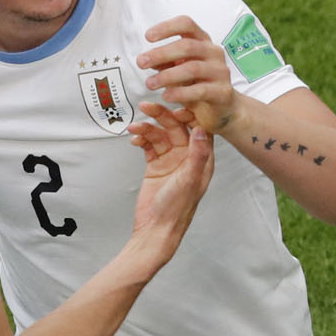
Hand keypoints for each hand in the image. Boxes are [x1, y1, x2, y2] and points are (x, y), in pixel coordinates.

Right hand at [127, 100, 213, 238]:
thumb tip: (201, 130)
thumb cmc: (176, 210)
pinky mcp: (155, 166)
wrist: (155, 229)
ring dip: (147, 128)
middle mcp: (186, 158)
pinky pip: (148, 146)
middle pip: (175, 128)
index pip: (198, 129)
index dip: (188, 115)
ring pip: (159, 135)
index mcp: (201, 160)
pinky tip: (134, 138)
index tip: (175, 106)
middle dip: (161, 116)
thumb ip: (197, 155)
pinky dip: (141, 139)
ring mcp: (170, 161)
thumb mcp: (189, 180)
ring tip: (135, 126)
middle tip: (148, 107)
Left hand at [138, 15, 238, 133]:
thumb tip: (146, 59)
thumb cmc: (198, 83)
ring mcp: (220, 71)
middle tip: (141, 63)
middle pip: (187, 46)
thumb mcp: (178, 70)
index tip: (147, 37)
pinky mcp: (222, 91)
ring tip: (150, 83)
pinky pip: (200, 90)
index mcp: (202, 41)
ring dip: (167, 75)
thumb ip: (165, 63)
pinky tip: (166, 96)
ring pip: (192, 68)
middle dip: (161, 53)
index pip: (186, 24)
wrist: (224, 107)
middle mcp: (213, 52)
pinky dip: (180, 93)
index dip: (166, 27)